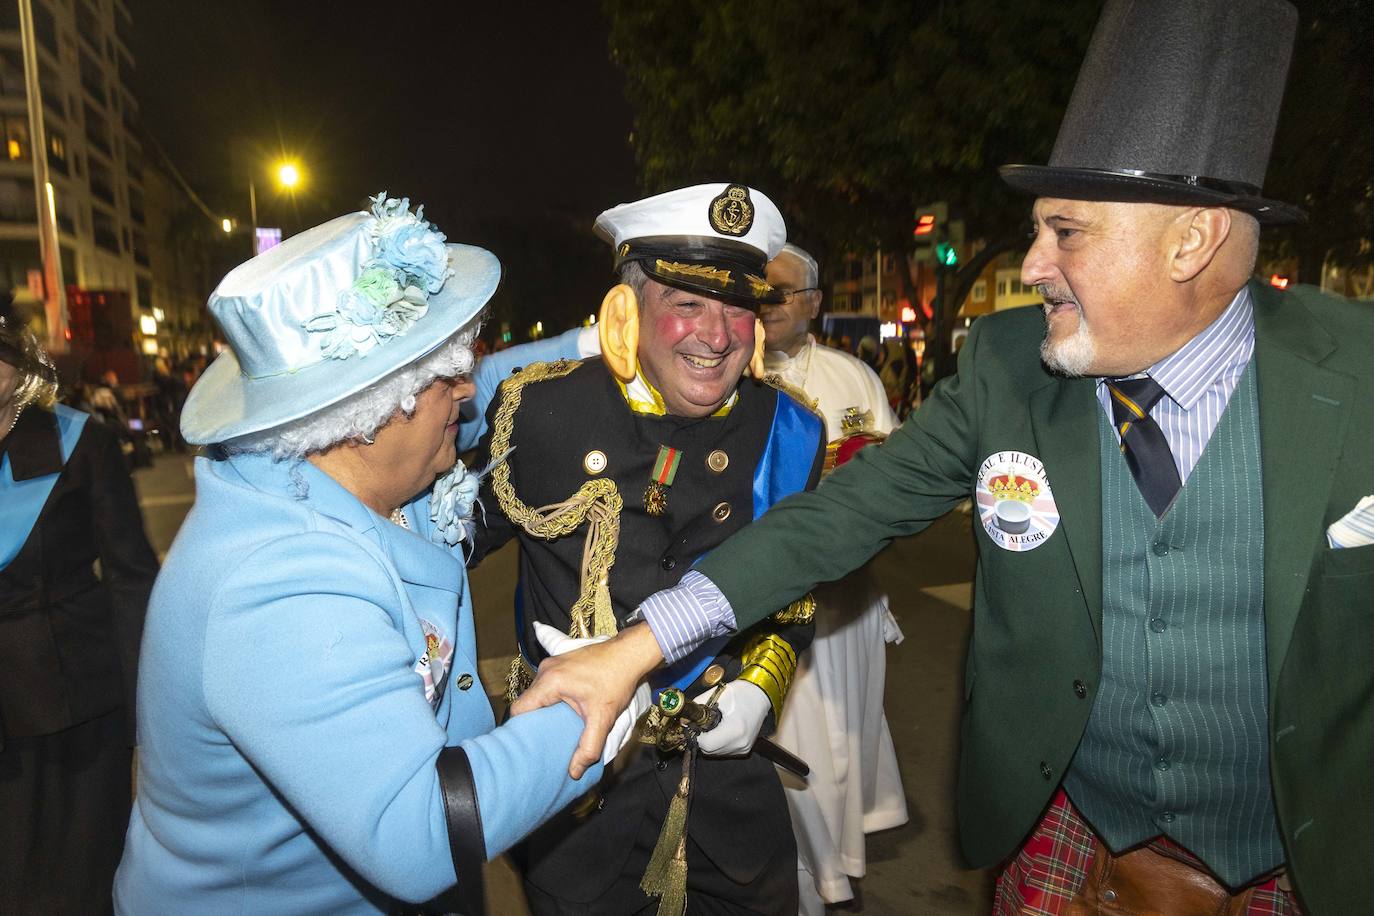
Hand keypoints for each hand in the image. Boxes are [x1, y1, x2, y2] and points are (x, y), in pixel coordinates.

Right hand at [512, 622, 663, 777]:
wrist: (630, 654)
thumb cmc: (617, 680)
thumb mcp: (603, 718)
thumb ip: (589, 747)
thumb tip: (574, 772)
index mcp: (550, 682)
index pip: (519, 709)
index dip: (521, 728)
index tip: (529, 742)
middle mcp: (546, 670)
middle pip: (528, 701)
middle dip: (534, 721)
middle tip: (544, 738)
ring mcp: (553, 663)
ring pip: (538, 693)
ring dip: (545, 708)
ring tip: (556, 725)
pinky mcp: (561, 662)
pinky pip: (548, 684)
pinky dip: (552, 698)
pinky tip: (565, 709)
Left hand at [693, 681, 770, 756]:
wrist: (761, 695)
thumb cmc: (741, 693)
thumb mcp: (717, 695)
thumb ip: (698, 707)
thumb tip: (684, 720)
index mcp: (735, 730)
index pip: (706, 744)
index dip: (696, 736)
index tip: (694, 727)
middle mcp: (741, 743)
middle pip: (710, 751)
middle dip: (702, 739)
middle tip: (702, 725)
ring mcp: (744, 748)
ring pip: (716, 753)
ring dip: (710, 742)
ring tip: (713, 726)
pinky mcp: (745, 749)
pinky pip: (724, 751)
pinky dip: (719, 743)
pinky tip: (722, 730)